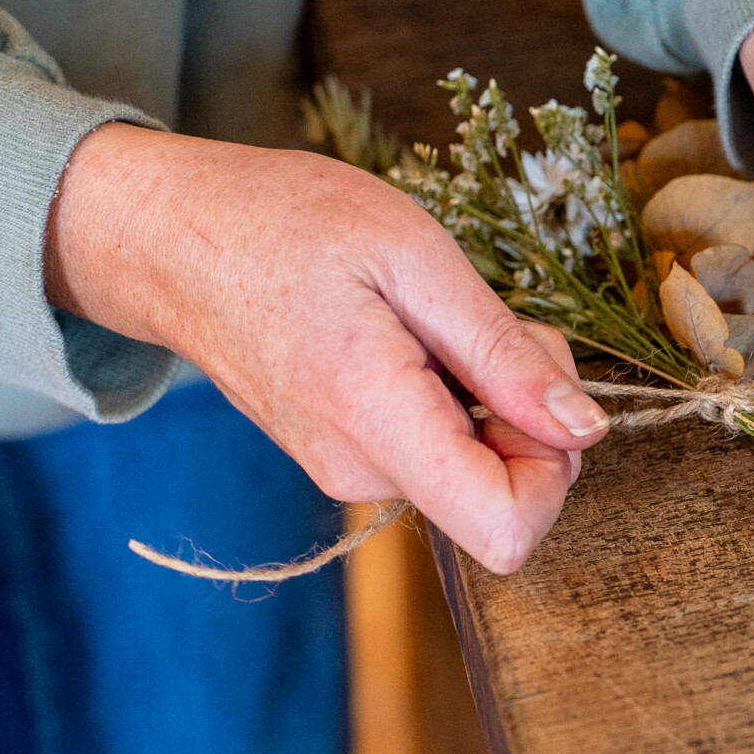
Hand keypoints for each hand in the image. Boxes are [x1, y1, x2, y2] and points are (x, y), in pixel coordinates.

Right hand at [43, 125, 608, 572]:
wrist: (168, 237)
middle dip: (530, 411)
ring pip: (478, 466)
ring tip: (434, 315)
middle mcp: (360, 472)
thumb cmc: (284, 223)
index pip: (508, 531)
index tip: (538, 388)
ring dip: (492, 395)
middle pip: (505, 492)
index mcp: (377, 423)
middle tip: (484, 319)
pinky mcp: (344, 455)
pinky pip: (439, 448)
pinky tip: (416, 334)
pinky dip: (456, 394)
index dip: (557, 468)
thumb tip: (585, 429)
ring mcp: (347, 471)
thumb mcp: (417, 258)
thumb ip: (504, 357)